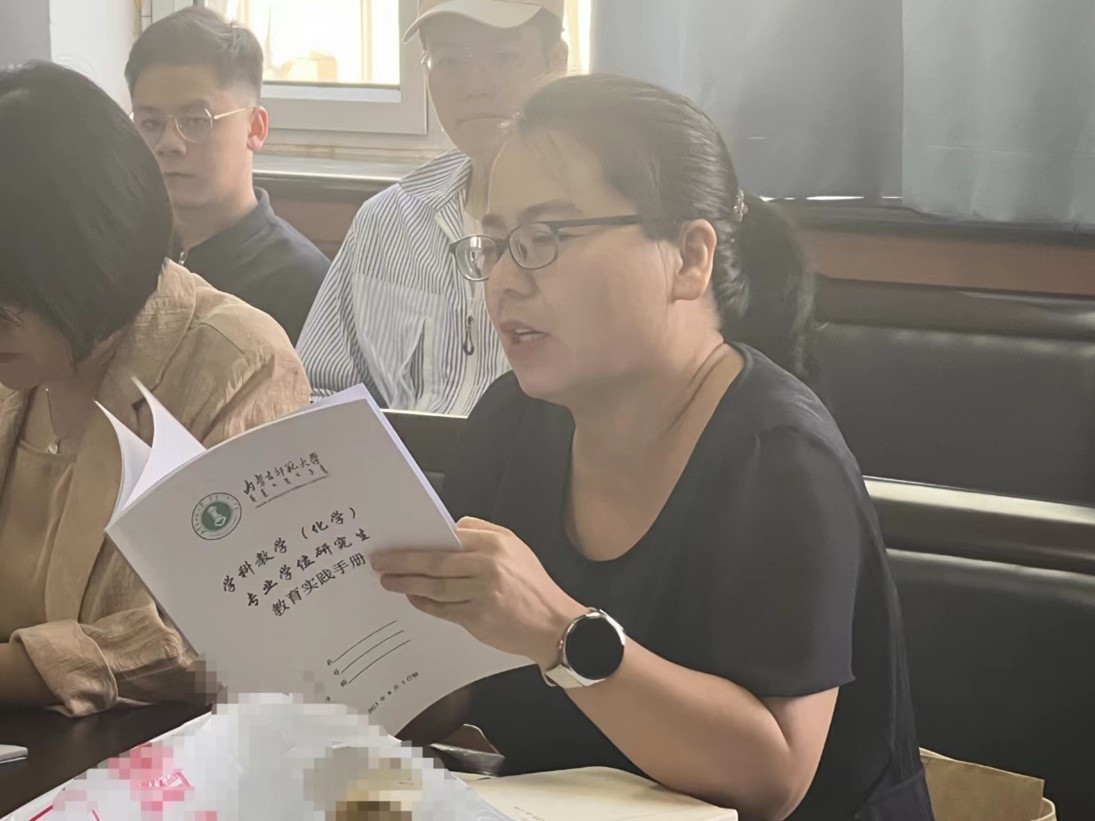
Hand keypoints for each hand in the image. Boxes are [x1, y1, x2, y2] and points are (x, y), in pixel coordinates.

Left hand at [371, 517, 586, 667]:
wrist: (554, 624)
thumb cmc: (533, 586)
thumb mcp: (516, 547)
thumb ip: (483, 532)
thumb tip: (449, 529)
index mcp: (496, 544)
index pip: (449, 537)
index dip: (420, 540)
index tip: (398, 541)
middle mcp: (488, 567)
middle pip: (435, 562)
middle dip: (403, 562)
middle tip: (380, 561)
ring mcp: (482, 594)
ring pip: (434, 587)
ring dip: (407, 584)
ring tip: (388, 581)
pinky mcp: (477, 618)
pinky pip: (443, 609)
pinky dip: (425, 603)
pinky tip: (413, 598)